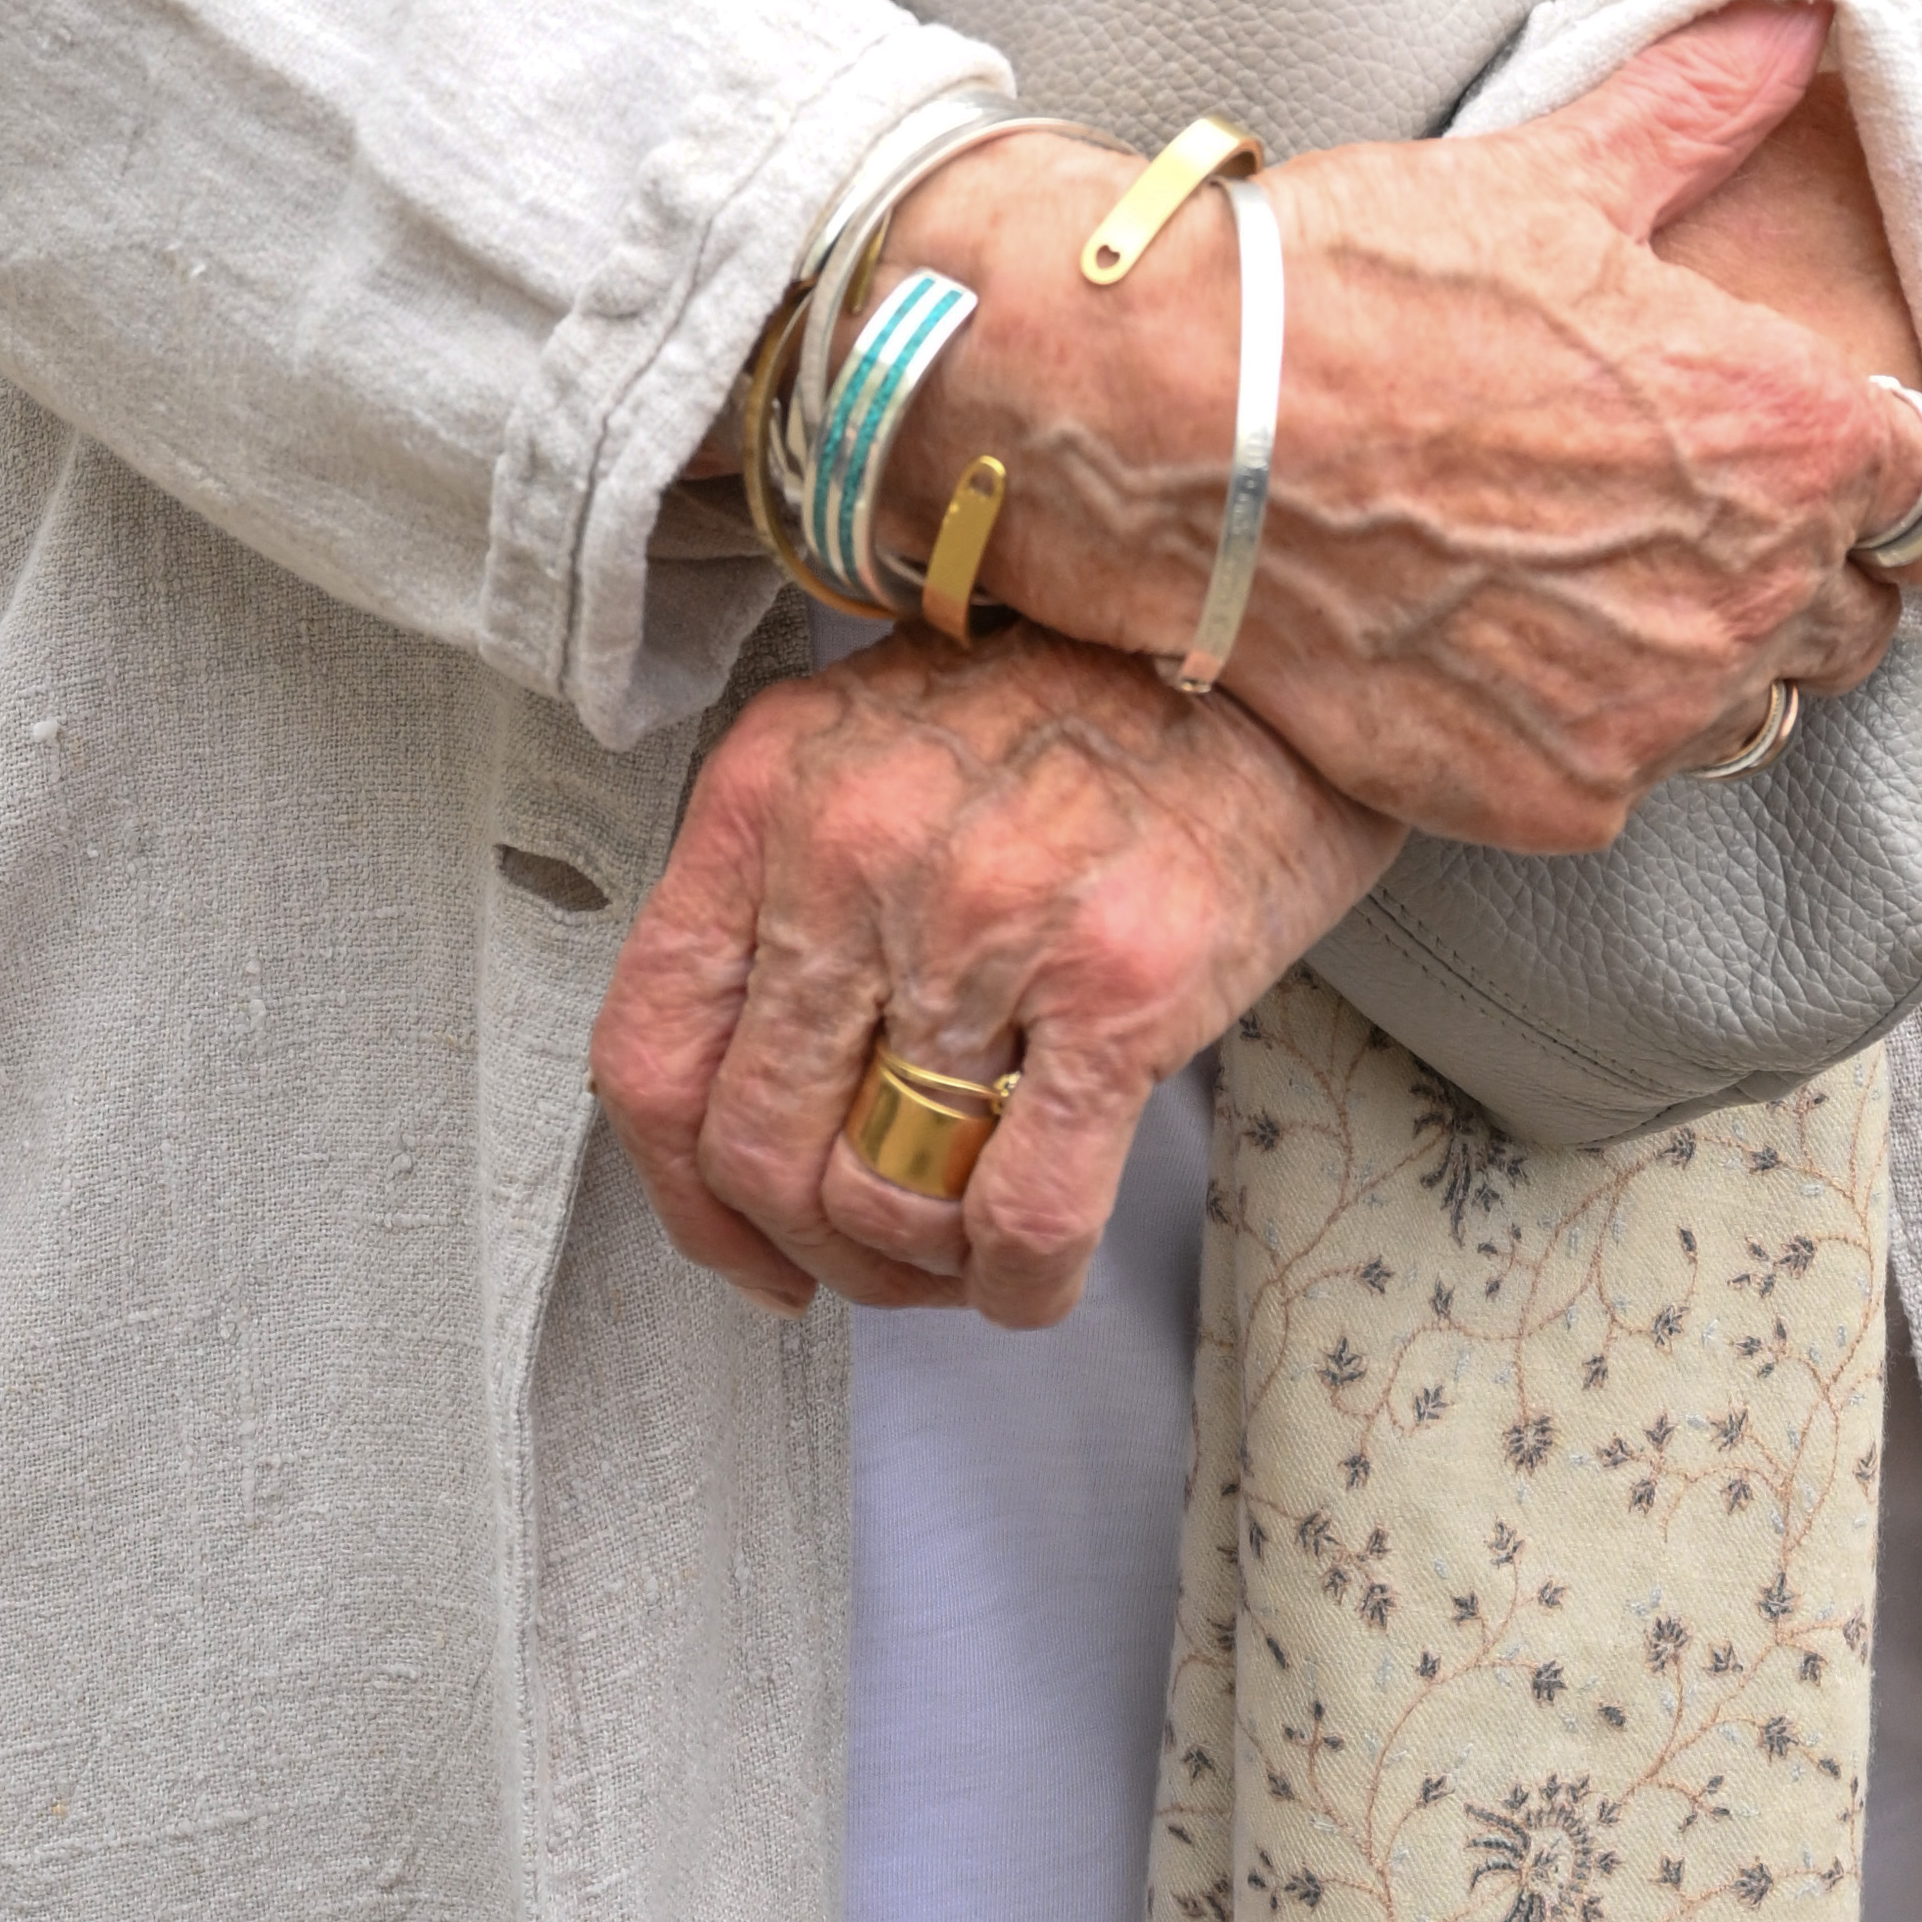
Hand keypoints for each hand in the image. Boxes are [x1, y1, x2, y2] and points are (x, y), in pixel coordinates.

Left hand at [595, 619, 1392, 1326]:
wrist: (1272, 641)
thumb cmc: (1084, 699)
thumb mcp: (879, 743)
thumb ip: (792, 889)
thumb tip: (750, 1098)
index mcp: (770, 784)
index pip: (649, 1044)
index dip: (682, 1191)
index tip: (743, 1239)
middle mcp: (851, 848)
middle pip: (756, 1149)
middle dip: (815, 1245)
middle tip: (881, 1254)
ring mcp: (981, 918)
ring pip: (879, 1198)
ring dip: (922, 1264)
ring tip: (969, 1235)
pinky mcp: (1115, 986)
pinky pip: (1022, 1216)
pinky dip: (1020, 1281)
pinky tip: (1034, 1266)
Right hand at [882, 6, 1921, 852]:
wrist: (1173, 429)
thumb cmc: (1360, 286)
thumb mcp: (1551, 171)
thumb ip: (1704, 106)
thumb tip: (1804, 23)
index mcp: (1788, 430)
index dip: (1912, 482)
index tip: (1869, 477)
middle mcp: (1751, 591)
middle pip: (1858, 617)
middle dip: (1796, 564)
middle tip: (1672, 501)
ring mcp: (1654, 710)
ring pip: (1748, 705)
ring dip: (1698, 649)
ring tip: (1577, 567)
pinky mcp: (1558, 797)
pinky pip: (1627, 773)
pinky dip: (1583, 721)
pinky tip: (1495, 635)